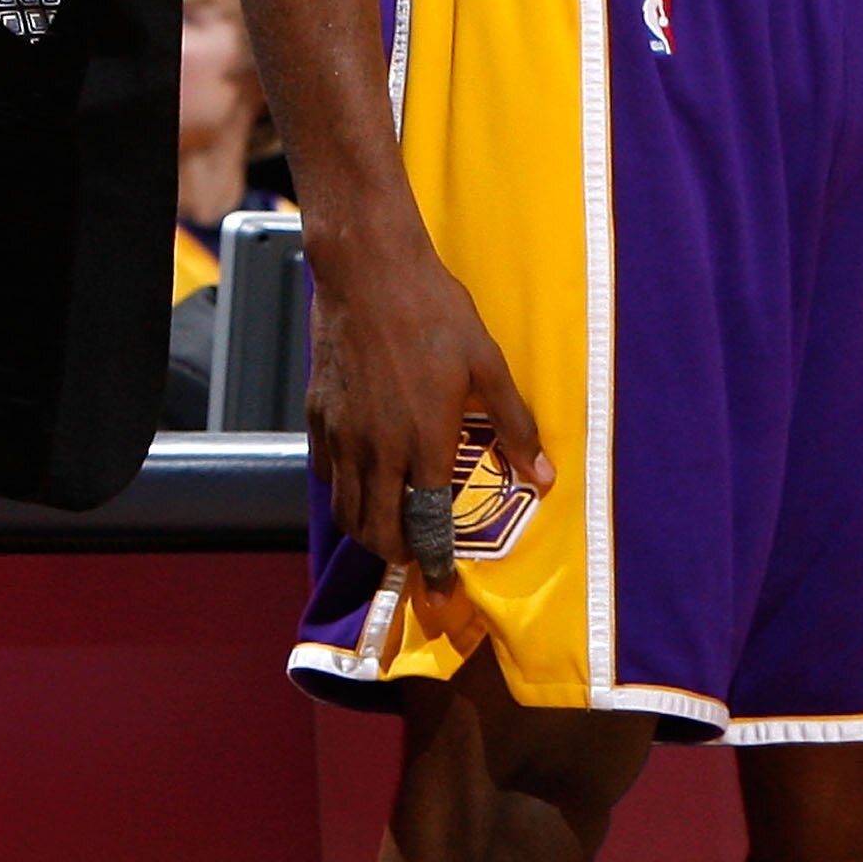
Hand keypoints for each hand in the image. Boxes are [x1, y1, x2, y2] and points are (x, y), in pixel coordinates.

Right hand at [307, 220, 551, 571]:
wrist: (368, 268)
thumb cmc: (433, 311)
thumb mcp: (487, 363)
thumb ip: (514, 424)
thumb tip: (544, 476)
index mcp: (424, 444)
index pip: (425, 529)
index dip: (434, 569)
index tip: (442, 593)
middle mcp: (378, 450)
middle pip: (378, 531)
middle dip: (398, 556)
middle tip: (418, 555)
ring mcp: (342, 433)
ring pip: (347, 509)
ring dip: (369, 529)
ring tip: (389, 525)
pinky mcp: (318, 412)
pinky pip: (325, 472)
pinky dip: (342, 490)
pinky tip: (360, 477)